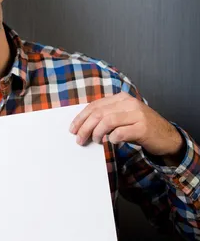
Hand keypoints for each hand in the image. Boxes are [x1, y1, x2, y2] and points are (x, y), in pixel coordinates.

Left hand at [69, 92, 183, 159]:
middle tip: (79, 139)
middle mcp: (129, 103)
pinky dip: (113, 138)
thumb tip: (83, 126)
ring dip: (97, 133)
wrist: (167, 137)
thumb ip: (106, 117)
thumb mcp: (123, 117)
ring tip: (95, 141)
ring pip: (108, 121)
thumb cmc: (141, 128)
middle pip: (99, 113)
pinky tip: (112, 142)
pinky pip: (121, 132)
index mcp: (121, 98)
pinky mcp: (143, 128)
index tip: (73, 129)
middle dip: (85, 127)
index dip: (81, 117)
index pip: (95, 105)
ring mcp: (137, 114)